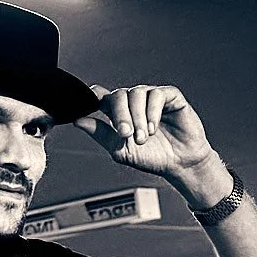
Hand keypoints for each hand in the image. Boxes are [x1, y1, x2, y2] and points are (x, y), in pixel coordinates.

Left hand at [74, 83, 215, 182]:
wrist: (179, 163)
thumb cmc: (152, 157)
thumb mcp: (121, 150)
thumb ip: (100, 134)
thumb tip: (78, 121)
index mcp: (119, 112)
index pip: (102, 96)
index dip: (94, 96)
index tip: (92, 103)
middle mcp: (133, 101)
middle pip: (119, 95)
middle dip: (120, 115)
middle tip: (125, 134)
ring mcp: (151, 96)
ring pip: (137, 94)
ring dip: (138, 117)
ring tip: (143, 137)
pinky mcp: (170, 95)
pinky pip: (156, 94)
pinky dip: (152, 112)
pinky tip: (153, 127)